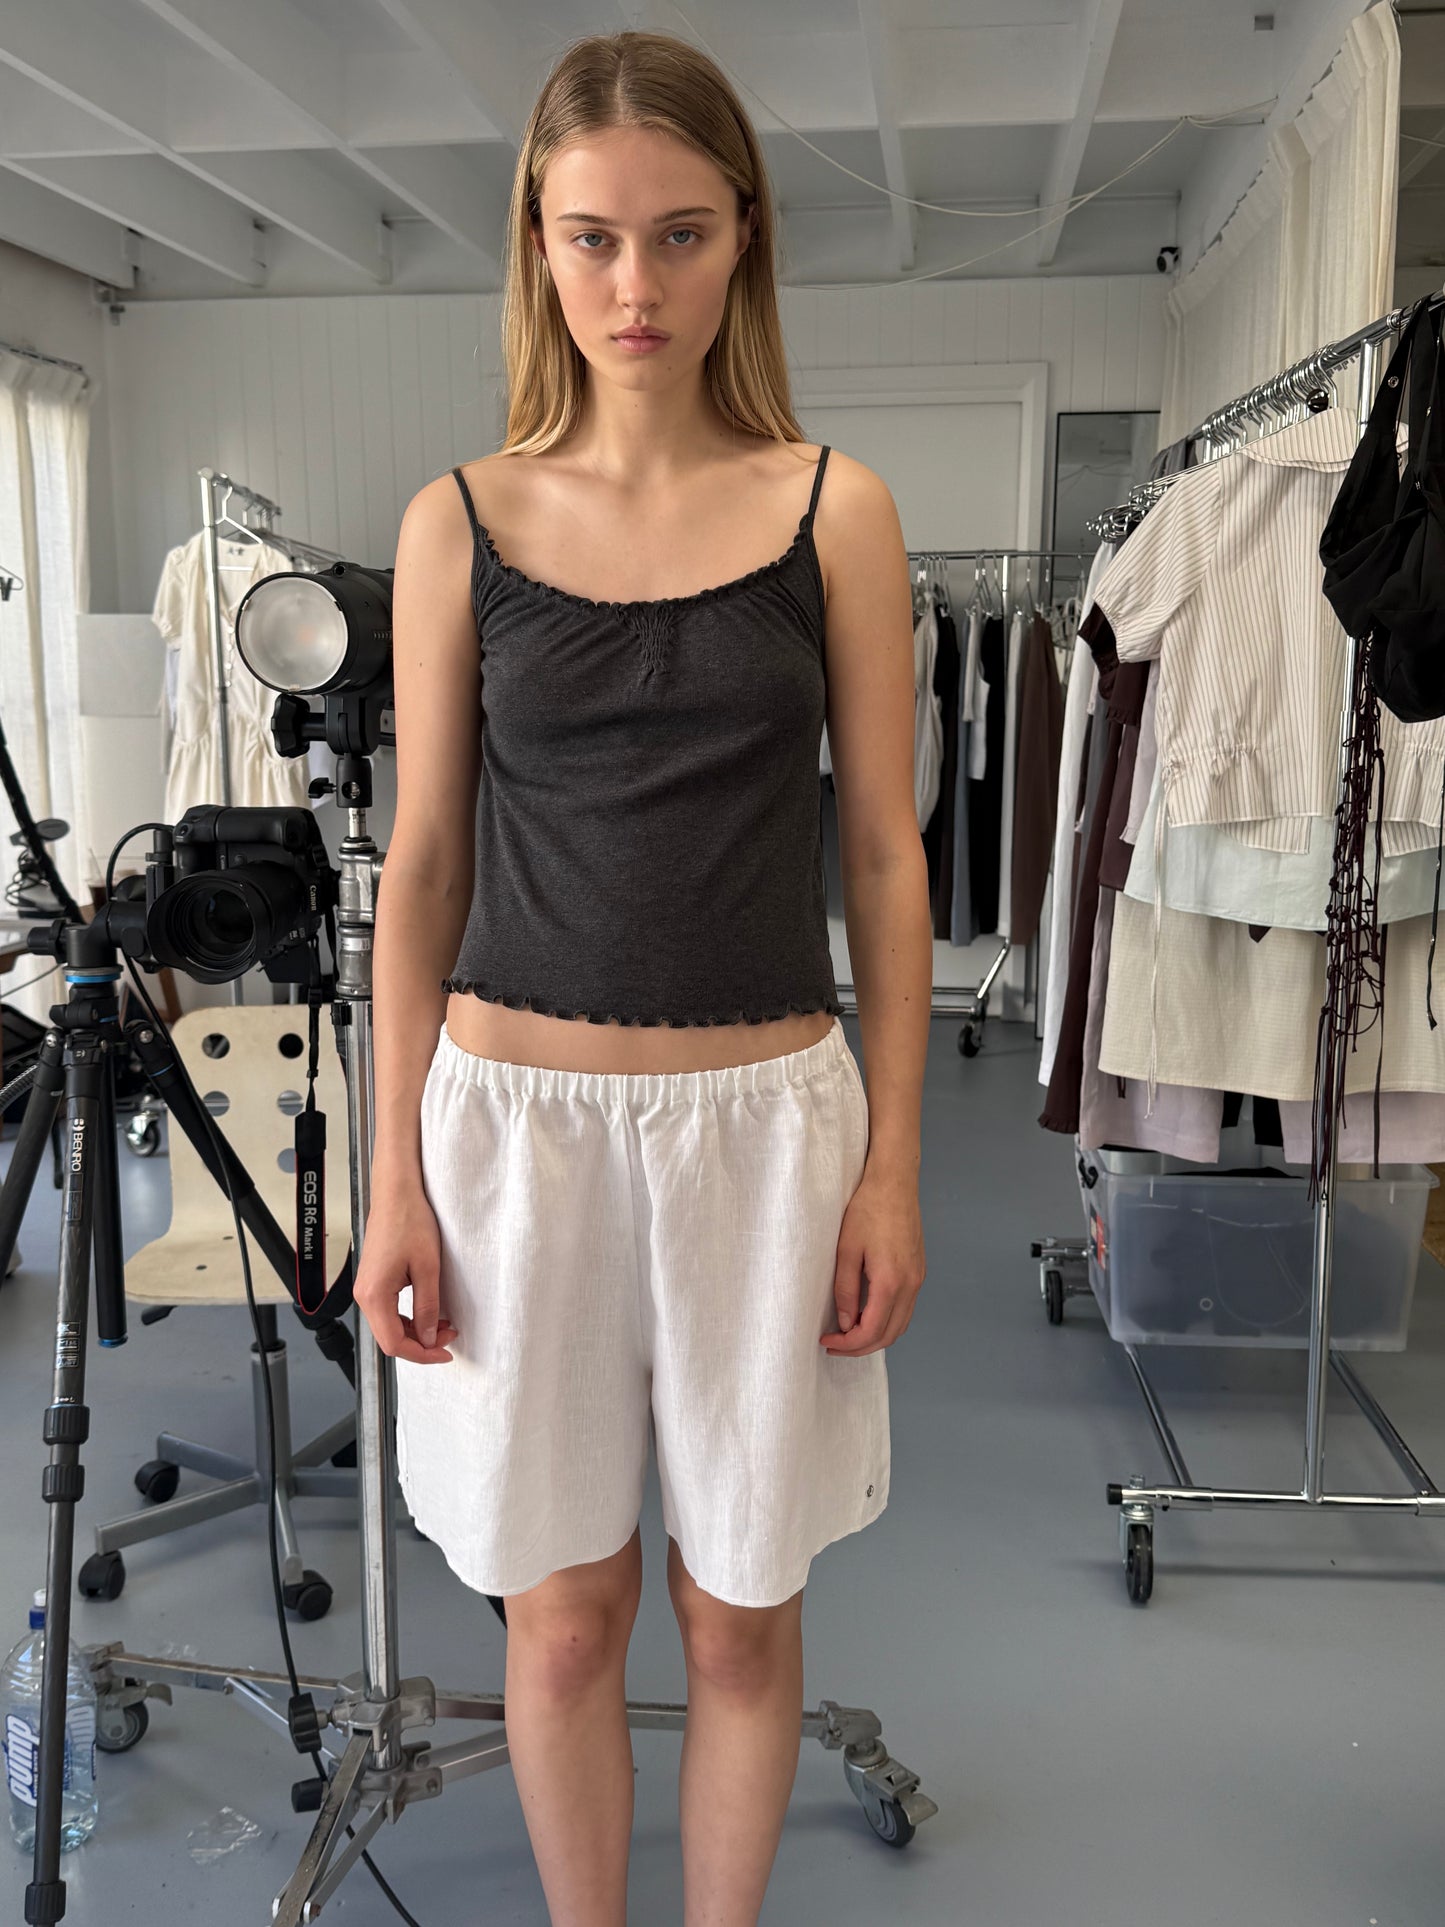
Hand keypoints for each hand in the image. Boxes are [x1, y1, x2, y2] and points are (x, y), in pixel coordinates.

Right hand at [353, 1184, 458, 1363]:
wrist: (396, 1195)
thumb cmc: (409, 1221)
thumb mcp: (428, 1268)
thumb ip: (427, 1307)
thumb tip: (430, 1337)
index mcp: (374, 1295)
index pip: (394, 1343)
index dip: (422, 1354)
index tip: (444, 1353)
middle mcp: (364, 1295)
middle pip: (390, 1338)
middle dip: (422, 1344)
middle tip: (450, 1337)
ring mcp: (366, 1289)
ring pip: (390, 1326)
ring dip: (417, 1331)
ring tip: (444, 1325)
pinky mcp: (373, 1282)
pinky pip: (388, 1312)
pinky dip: (409, 1318)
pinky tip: (428, 1313)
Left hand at [820, 1163, 924, 1356]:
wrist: (894, 1183)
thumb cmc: (868, 1209)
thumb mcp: (846, 1251)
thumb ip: (846, 1290)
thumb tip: (846, 1322)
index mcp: (891, 1282)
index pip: (871, 1331)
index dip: (848, 1343)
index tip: (828, 1341)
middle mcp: (910, 1285)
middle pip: (889, 1335)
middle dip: (861, 1347)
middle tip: (835, 1344)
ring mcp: (918, 1279)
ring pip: (901, 1325)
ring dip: (876, 1337)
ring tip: (849, 1334)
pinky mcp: (919, 1272)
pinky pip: (906, 1310)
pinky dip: (888, 1322)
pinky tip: (868, 1316)